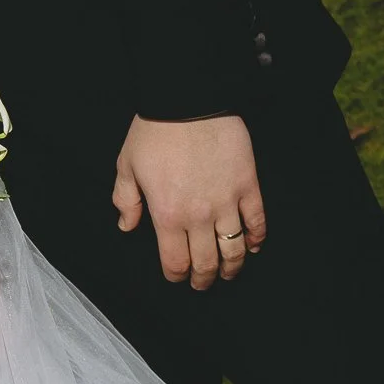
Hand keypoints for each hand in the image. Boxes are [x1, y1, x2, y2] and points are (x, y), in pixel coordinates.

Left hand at [112, 114, 266, 289]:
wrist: (187, 100)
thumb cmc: (154, 131)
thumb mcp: (127, 166)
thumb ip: (126, 200)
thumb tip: (127, 226)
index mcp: (167, 214)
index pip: (175, 261)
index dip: (177, 275)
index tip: (177, 277)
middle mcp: (199, 215)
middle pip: (206, 262)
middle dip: (204, 278)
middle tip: (202, 283)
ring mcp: (227, 202)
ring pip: (234, 249)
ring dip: (232, 266)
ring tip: (228, 272)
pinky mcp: (248, 186)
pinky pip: (257, 222)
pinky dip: (257, 238)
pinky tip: (252, 245)